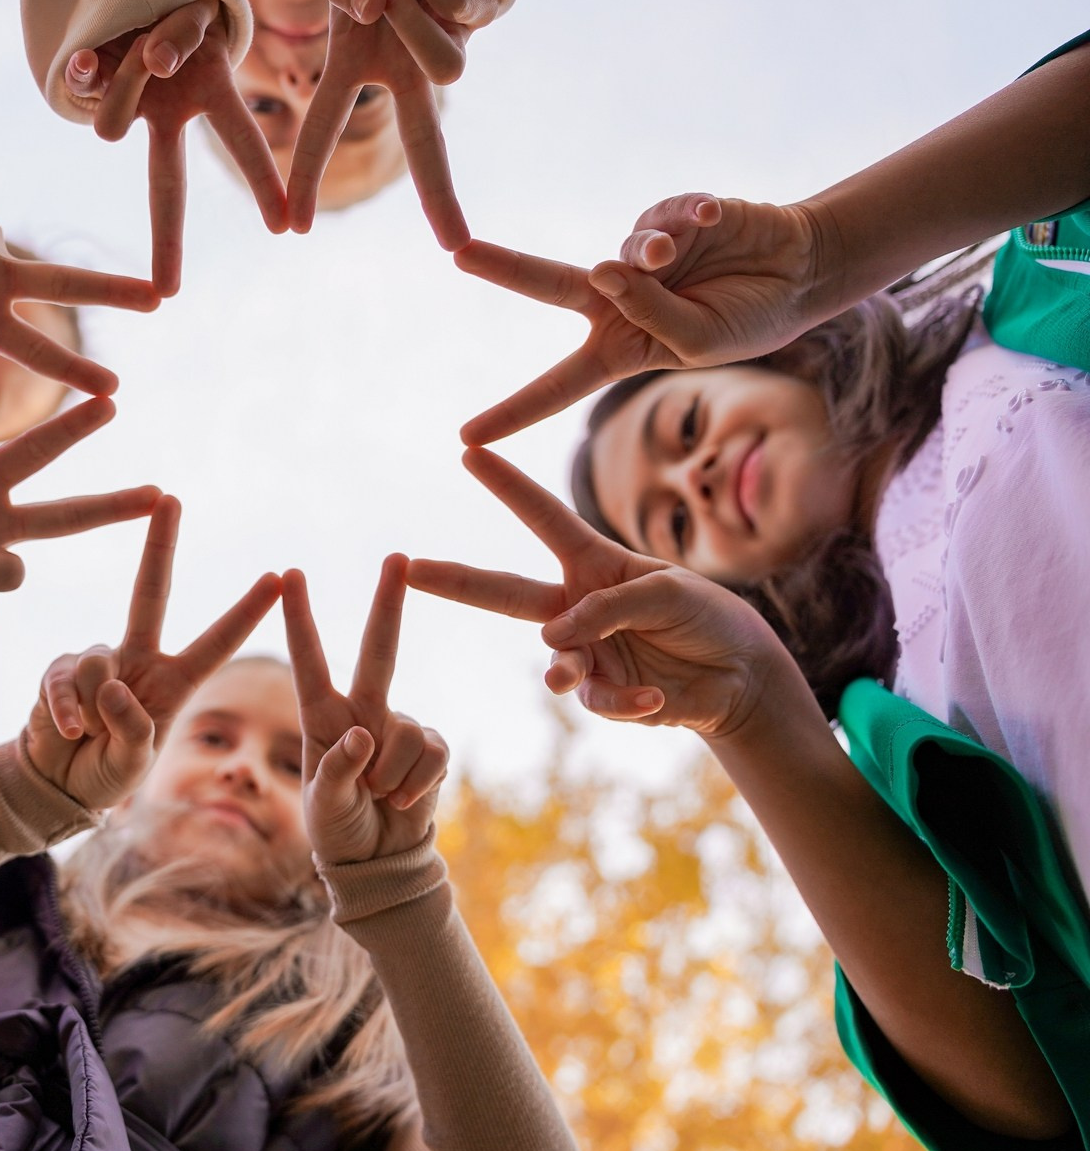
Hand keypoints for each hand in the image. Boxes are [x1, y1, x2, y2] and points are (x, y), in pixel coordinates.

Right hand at [24, 496, 280, 808]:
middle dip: (160, 545)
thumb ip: (131, 726)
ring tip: (90, 737)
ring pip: (99, 665)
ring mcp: (99, 660)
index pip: (217, 642)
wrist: (54, 782)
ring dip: (96, 710)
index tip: (277, 577)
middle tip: (170, 499)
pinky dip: (67, 711)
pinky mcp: (59, 668)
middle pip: (151, 593)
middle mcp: (139, 659)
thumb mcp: (133, 760)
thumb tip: (111, 684)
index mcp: (174, 681)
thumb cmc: (107, 770)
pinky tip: (69, 731)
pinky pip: (66, 680)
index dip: (246, 612)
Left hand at [69, 0, 287, 294]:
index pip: (242, 140)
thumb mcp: (191, 14)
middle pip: (168, 186)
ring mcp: (130, 108)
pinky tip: (88, 54)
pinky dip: (83, 67)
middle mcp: (171, 113)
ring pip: (113, 122)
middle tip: (168, 292)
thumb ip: (178, 41)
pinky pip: (80, 85)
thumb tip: (157, 67)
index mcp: (212, 94)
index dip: (262, 182)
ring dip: (124, 78)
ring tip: (136, 41)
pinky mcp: (91, 88)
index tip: (284, 227)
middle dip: (166, 240)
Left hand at [281, 557, 446, 866]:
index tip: (289, 575)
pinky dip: (417, 783)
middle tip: (396, 557)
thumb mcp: (324, 804)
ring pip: (406, 730)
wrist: (378, 860)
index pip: (309, 661)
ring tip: (377, 798)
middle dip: (387, 604)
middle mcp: (362, 712)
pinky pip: (432, 752)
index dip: (299, 619)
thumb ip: (338, 771)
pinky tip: (401, 801)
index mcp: (321, 718)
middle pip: (379, 651)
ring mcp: (398, 726)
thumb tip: (364, 736)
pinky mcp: (432, 748)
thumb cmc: (336, 828)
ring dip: (393, 774)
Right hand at [286, 0, 483, 244]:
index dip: (309, 176)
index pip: (326, 125)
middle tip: (455, 245)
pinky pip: (457, 11)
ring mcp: (446, 42)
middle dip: (440, 194)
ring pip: (444, 69)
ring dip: (411, 25)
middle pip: (426, 141)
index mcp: (358, 63)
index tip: (294, 228)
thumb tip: (378, 10)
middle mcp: (404, 64)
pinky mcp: (482, 13)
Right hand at [404, 447, 801, 738]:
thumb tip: (552, 640)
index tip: (470, 449)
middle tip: (409, 569)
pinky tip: (657, 700)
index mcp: (593, 563)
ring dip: (564, 668)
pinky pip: (596, 700)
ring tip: (568, 677)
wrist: (740, 676)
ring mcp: (584, 652)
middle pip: (502, 591)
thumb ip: (609, 604)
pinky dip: (625, 701)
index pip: (542, 516)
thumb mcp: (668, 592)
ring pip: (551, 659)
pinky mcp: (601, 694)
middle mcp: (576, 605)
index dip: (507, 483)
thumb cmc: (707, 616)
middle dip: (453, 578)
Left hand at [455, 195, 839, 442]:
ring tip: (674, 257)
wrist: (798, 275)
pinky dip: (692, 219)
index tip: (466, 438)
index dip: (514, 411)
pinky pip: (670, 214)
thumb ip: (649, 312)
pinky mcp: (671, 216)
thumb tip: (605, 268)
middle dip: (504, 267)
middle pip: (549, 284)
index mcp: (618, 348)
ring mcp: (642, 255)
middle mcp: (619, 298)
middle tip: (459, 254)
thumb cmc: (744, 321)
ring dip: (650, 257)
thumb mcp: (697, 341)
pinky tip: (712, 220)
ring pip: (626, 252)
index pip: (557, 386)